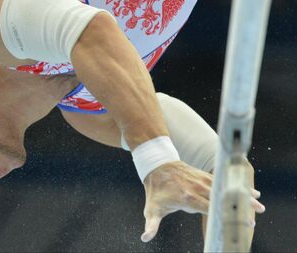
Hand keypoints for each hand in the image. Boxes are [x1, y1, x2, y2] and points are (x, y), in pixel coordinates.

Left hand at [140, 161, 264, 242]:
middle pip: (220, 199)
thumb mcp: (152, 208)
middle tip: (254, 218)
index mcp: (187, 198)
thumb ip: (151, 224)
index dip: (222, 215)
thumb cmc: (155, 190)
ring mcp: (202, 180)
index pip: (208, 208)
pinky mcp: (205, 176)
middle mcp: (197, 188)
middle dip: (237, 207)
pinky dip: (237, 187)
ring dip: (242, 196)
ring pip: (225, 189)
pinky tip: (253, 193)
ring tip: (260, 205)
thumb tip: (145, 238)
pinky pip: (223, 182)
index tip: (233, 223)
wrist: (157, 165)